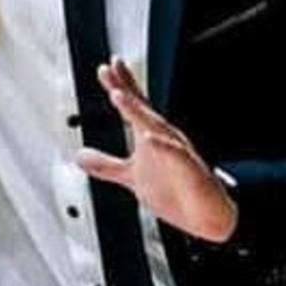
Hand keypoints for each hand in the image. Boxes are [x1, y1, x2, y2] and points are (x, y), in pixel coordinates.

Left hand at [76, 58, 237, 242]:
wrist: (206, 218)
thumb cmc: (174, 192)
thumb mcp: (131, 177)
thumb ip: (106, 165)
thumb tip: (79, 156)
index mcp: (150, 137)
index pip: (135, 107)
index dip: (121, 86)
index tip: (106, 67)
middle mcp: (163, 138)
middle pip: (142, 109)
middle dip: (125, 89)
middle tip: (109, 68)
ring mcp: (177, 153)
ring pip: (156, 127)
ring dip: (137, 111)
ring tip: (118, 95)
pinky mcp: (191, 171)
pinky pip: (176, 156)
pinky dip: (163, 146)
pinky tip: (149, 138)